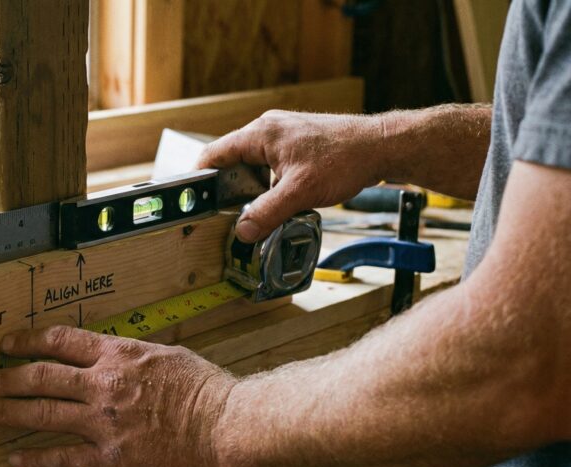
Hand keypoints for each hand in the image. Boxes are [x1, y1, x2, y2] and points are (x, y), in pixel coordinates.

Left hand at [0, 325, 235, 466]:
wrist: (228, 428)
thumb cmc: (206, 391)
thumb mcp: (165, 355)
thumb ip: (130, 356)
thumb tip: (110, 355)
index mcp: (118, 355)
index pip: (60, 341)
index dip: (27, 342)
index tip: (8, 346)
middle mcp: (104, 385)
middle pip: (40, 377)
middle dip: (5, 380)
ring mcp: (104, 423)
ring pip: (42, 414)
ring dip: (6, 412)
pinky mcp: (110, 459)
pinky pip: (62, 460)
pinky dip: (35, 460)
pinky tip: (16, 459)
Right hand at [197, 110, 388, 241]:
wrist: (380, 147)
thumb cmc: (344, 158)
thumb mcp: (299, 192)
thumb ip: (267, 213)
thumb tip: (243, 231)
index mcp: (260, 133)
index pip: (214, 153)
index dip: (200, 176)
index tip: (191, 197)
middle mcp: (268, 129)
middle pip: (232, 160)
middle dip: (228, 187)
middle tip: (225, 212)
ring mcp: (284, 134)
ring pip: (253, 164)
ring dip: (252, 187)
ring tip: (256, 208)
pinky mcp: (297, 144)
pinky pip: (271, 165)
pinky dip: (270, 182)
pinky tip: (280, 199)